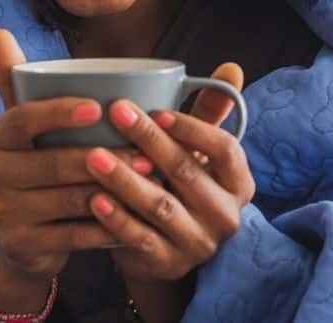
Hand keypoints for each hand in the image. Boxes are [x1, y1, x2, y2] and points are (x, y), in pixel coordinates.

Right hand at [0, 29, 154, 308]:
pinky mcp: (21, 246)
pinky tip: (137, 218)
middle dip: (106, 157)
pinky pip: (74, 236)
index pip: (23, 118)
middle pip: (54, 162)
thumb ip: (19, 82)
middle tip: (148, 154)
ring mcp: (2, 213)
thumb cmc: (37, 166)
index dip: (59, 112)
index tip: (99, 107)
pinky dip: (108, 227)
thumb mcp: (27, 128)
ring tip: (151, 182)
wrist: (20, 240)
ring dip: (115, 191)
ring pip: (69, 199)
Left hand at [84, 63, 255, 283]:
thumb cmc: (182, 187)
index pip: (225, 149)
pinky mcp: (168, 264)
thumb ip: (209, 114)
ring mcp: (198, 243)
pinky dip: (116, 219)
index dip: (193, 128)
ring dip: (125, 179)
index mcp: (239, 183)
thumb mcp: (199, 154)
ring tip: (93, 156)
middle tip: (116, 112)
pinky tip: (93, 199)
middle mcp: (226, 215)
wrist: (167, 251)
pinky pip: (140, 238)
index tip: (158, 110)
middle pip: (187, 172)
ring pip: (160, 206)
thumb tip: (231, 67)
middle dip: (149, 141)